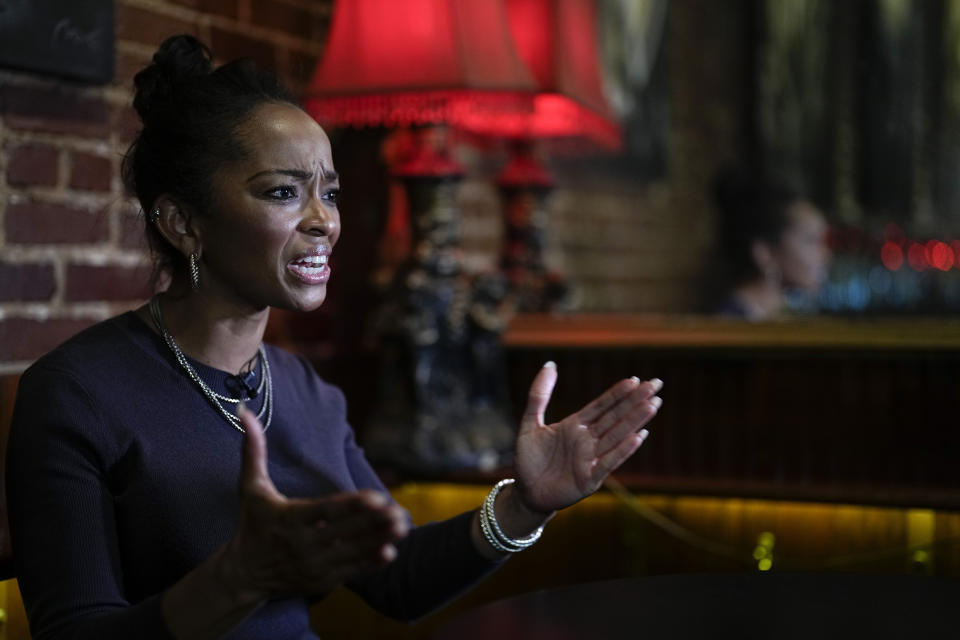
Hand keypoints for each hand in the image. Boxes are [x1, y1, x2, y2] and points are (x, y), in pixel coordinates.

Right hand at [221, 405, 408, 598]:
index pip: (324, 511)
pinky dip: (370, 563)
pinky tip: (390, 552)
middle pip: (343, 533)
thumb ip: (252, 450)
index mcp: (289, 518)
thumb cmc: (251, 524)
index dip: (351, 506)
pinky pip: (350, 571)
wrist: (243, 575)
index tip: (375, 497)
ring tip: (403, 527)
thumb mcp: (250, 488)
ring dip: (378, 540)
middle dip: (372, 523)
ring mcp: (313, 565)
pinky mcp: (321, 580)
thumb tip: (245, 411)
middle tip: (399, 512)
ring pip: (351, 552)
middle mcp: (302, 544)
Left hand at [513, 363, 661, 513]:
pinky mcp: (589, 479)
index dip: (618, 393)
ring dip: (635, 420)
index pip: (602, 406)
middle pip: (616, 417)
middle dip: (636, 401)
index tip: (635, 379)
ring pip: (617, 436)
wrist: (525, 493)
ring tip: (653, 405)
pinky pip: (609, 462)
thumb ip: (539, 395)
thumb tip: (550, 364)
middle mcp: (588, 440)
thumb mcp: (529, 424)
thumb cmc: (528, 459)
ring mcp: (590, 459)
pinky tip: (639, 436)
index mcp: (576, 426)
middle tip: (657, 384)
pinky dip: (623, 450)